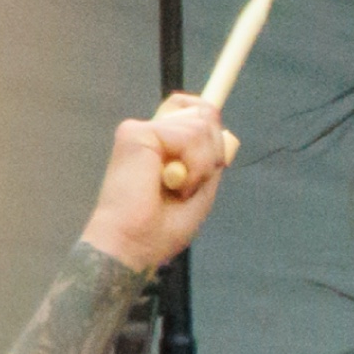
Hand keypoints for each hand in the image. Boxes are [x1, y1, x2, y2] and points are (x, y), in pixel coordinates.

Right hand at [81, 94, 228, 271]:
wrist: (133, 243)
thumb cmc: (160, 228)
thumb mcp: (199, 190)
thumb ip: (209, 159)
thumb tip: (220, 127)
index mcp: (162, 146)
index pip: (192, 110)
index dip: (210, 120)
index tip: (216, 153)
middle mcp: (151, 133)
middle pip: (203, 113)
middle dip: (213, 152)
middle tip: (192, 184)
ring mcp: (142, 130)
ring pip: (201, 126)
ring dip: (202, 166)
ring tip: (179, 189)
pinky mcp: (136, 131)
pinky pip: (190, 134)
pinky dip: (194, 165)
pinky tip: (174, 184)